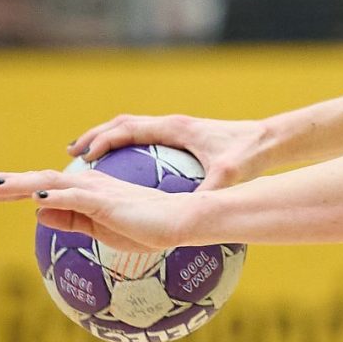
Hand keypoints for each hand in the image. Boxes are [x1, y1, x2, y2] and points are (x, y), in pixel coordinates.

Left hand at [0, 168, 195, 251]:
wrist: (180, 222)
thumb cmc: (146, 227)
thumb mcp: (99, 229)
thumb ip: (70, 219)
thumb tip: (37, 211)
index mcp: (85, 192)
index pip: (42, 188)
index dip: (13, 187)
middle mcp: (87, 186)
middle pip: (39, 182)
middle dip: (5, 184)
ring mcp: (96, 192)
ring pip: (50, 185)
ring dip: (19, 185)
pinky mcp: (107, 202)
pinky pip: (76, 198)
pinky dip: (54, 197)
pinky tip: (34, 200)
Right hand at [65, 114, 270, 189]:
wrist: (271, 139)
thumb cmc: (248, 155)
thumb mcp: (226, 177)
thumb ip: (207, 195)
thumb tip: (189, 218)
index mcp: (176, 129)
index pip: (128, 129)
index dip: (102, 140)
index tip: (81, 157)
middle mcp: (174, 124)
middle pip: (123, 123)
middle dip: (96, 135)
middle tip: (71, 153)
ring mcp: (179, 127)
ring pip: (134, 126)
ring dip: (110, 137)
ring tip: (88, 157)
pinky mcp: (186, 134)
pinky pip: (148, 135)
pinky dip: (129, 144)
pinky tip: (125, 167)